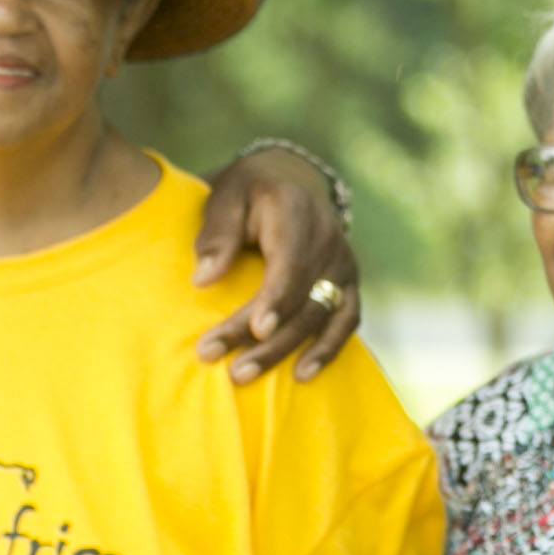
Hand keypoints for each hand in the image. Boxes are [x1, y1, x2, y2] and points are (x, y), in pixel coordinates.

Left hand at [192, 147, 362, 383]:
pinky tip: (301, 374)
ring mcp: (344, 263)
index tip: (256, 330)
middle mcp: (328, 239)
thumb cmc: (246, 194)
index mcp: (297, 212)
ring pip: (322, 316)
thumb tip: (203, 280)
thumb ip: (216, 234)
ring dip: (288, 351)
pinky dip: (327, 349)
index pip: (291, 264)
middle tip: (231, 369)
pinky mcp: (350, 284)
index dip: (276, 300)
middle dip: (267, 339)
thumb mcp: (225, 197)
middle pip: (303, 299)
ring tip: (248, 374)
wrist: (288, 180)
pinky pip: (346, 321)